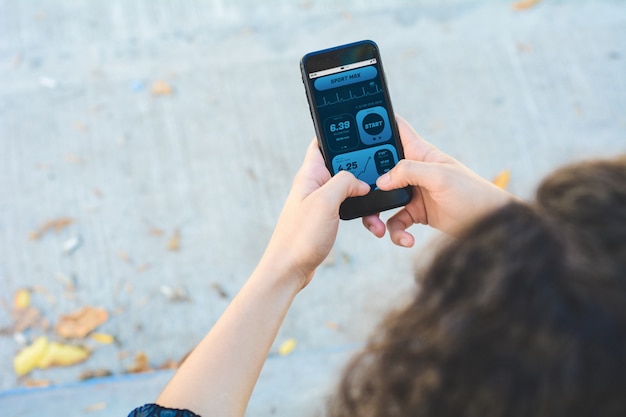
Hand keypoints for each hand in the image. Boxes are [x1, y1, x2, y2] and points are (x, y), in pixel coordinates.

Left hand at [260, 139, 369, 289]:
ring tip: (377, 205)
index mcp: (310, 175)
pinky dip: (362, 213)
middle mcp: (314, 185)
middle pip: (343, 165)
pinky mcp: (326, 218)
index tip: (360, 129)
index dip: (339, 133)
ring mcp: (320, 202)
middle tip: (380, 172)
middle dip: (362, 168)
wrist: (289, 270)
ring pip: (349, 189)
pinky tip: (371, 223)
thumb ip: (344, 182)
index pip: (322, 143)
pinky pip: (348, 208)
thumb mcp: (325, 202)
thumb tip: (361, 182)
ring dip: (364, 196)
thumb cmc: (300, 236)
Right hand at [363, 116, 514, 245]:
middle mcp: (414, 171)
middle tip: (360, 193)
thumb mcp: (441, 177)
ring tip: (378, 229)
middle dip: (367, 181)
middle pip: (380, 169)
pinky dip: (396, 233)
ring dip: (376, 215)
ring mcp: (413, 193)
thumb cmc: (472, 193)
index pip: (396, 129)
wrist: (490, 225)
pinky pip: (395, 222)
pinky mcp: (416, 214)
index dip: (377, 123)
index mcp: (420, 153)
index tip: (355, 126)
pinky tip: (406, 239)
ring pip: (382, 199)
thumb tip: (382, 180)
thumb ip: (409, 172)